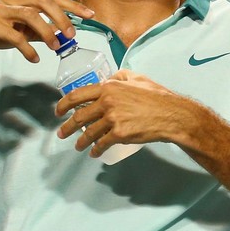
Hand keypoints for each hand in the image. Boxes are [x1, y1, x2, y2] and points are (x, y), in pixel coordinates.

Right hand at [0, 0, 92, 60]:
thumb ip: (41, 30)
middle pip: (43, 2)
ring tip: (55, 47)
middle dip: (61, 18)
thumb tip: (64, 37)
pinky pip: (13, 36)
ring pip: (30, 15)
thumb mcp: (22, 28)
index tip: (90, 15)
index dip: (72, 5)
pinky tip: (34, 58)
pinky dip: (27, 49)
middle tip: (72, 35)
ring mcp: (1, 10)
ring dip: (46, 32)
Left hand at [54, 69, 206, 156]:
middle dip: (67, 127)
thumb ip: (119, 77)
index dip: (63, 104)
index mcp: (108, 87)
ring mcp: (113, 119)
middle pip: (79, 116)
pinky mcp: (120, 134)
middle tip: (62, 133)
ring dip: (80, 141)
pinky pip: (102, 143)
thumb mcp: (136, 78)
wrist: (171, 114)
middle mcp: (107, 102)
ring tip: (77, 146)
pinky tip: (94, 153)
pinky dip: (96, 150)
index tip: (58, 111)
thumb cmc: (157, 96)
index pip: (77, 95)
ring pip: (88, 132)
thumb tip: (108, 80)